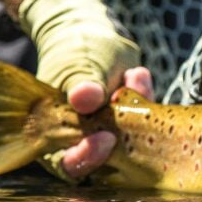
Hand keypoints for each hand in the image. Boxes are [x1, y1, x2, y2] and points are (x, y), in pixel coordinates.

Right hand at [18, 0, 153, 181]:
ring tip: (133, 76)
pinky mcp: (134, 125)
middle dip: (123, 135)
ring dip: (137, 112)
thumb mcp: (75, 63)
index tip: (106, 138)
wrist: (88, 36)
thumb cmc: (72, 52)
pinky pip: (146, 120)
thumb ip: (81, 82)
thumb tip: (84, 98)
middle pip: (106, 161)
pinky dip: (145, 98)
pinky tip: (137, 73)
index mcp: (55, 140)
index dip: (87, 157)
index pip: (69, 165)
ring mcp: (111, 135)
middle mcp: (84, 143)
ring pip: (131, 142)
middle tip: (127, 103)